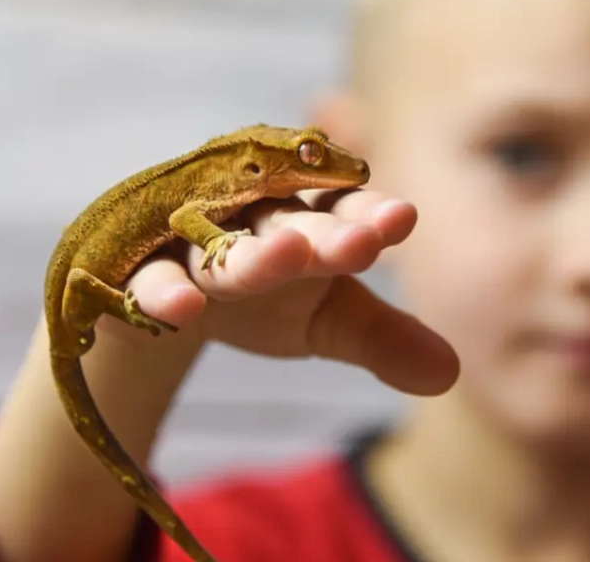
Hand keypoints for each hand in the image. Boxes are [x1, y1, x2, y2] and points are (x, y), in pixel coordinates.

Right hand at [97, 188, 458, 395]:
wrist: (176, 299)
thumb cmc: (264, 298)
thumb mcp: (325, 321)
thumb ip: (381, 339)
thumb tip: (449, 375)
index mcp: (303, 224)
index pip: (339, 213)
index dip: (366, 217)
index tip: (400, 221)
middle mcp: (249, 223)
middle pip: (283, 224)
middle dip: (318, 234)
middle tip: (357, 243)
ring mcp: (190, 243)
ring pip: (218, 246)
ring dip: (248, 254)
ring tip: (283, 259)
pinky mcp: (140, 271)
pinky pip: (150, 278)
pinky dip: (163, 291)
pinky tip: (182, 310)